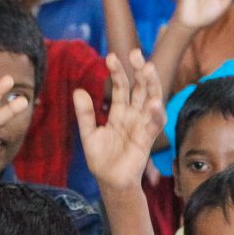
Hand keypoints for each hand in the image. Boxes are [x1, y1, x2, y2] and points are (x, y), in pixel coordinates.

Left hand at [75, 50, 165, 191]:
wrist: (110, 182)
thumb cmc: (101, 159)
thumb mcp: (89, 134)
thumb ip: (85, 114)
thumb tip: (78, 91)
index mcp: (120, 112)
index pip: (122, 86)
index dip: (118, 72)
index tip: (111, 56)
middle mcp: (133, 116)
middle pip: (140, 88)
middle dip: (139, 71)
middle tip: (136, 53)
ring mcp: (142, 126)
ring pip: (151, 100)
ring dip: (151, 85)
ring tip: (147, 69)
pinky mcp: (147, 140)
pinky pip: (154, 124)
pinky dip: (155, 113)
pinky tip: (154, 102)